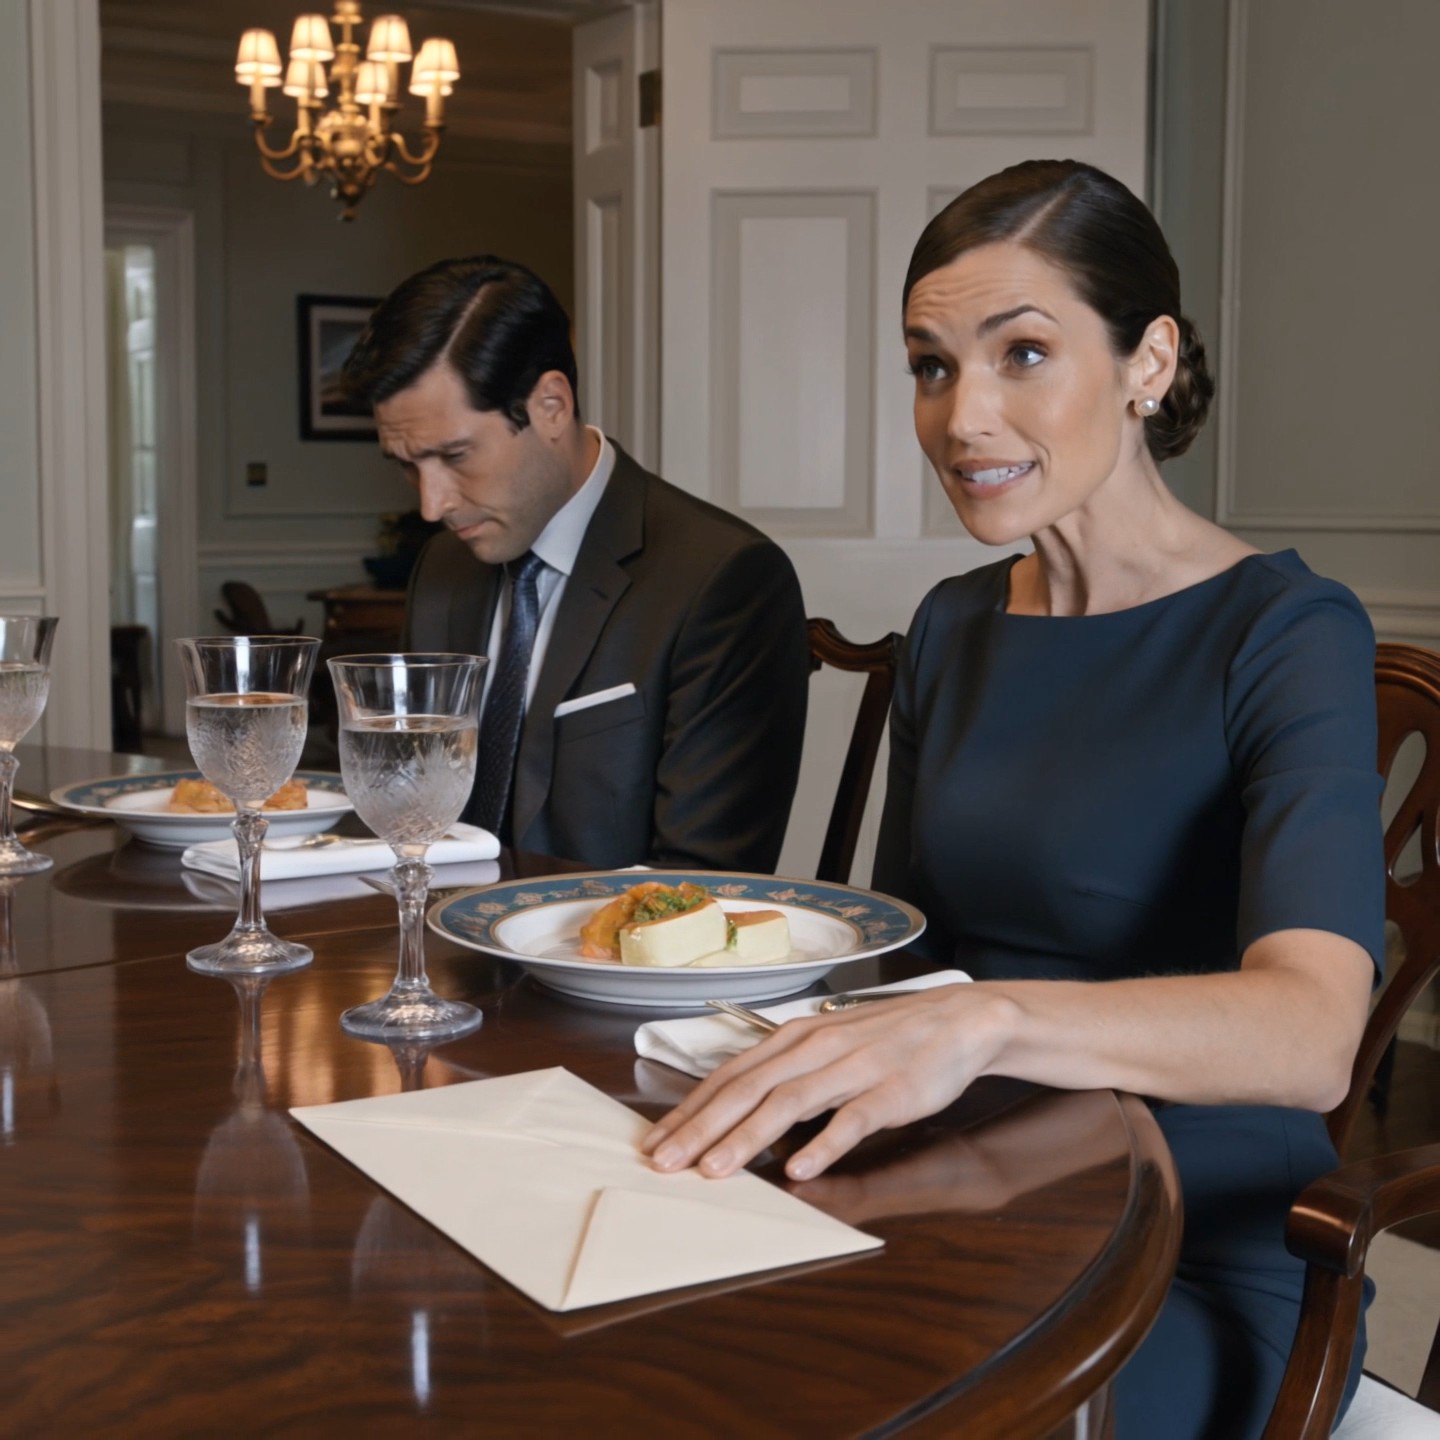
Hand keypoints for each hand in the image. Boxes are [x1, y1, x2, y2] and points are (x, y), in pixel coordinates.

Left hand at [641, 985, 1016, 1180]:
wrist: (957, 1021)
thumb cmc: (885, 1038)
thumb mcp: (826, 1045)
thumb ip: (785, 1074)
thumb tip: (736, 1108)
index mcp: (793, 1038)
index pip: (730, 1076)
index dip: (691, 1109)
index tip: (656, 1141)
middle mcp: (814, 1048)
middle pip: (747, 1090)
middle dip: (701, 1129)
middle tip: (665, 1162)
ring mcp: (852, 1068)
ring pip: (788, 1103)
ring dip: (746, 1138)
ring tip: (714, 1170)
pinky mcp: (890, 1090)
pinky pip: (851, 1119)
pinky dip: (823, 1143)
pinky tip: (800, 1168)